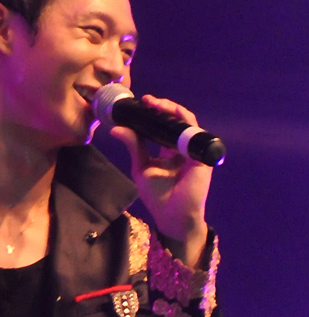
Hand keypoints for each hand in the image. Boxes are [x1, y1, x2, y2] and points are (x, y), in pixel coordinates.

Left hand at [111, 95, 210, 266]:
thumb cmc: (158, 196)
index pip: (164, 126)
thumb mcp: (141, 167)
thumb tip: (116, 129)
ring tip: (155, 104)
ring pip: (186, 121)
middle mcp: (184, 147)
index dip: (154, 114)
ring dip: (171, 110)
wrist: (172, 216)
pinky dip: (182, 120)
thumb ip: (134, 146)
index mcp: (171, 150)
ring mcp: (194, 150)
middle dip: (162, 107)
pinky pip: (193, 131)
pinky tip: (169, 114)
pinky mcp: (201, 154)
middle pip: (176, 120)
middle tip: (146, 100)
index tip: (141, 104)